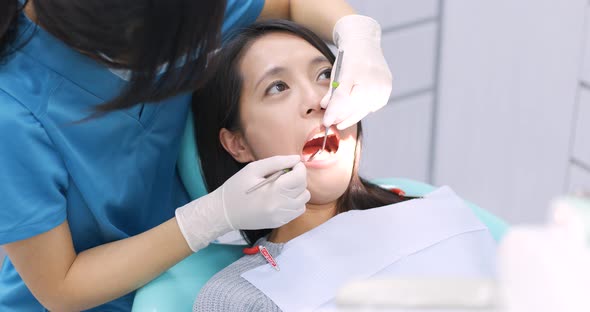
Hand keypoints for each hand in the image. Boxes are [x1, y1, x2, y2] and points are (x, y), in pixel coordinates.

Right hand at [175, 155, 309, 250]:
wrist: (223, 213)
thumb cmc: (236, 187)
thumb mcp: (253, 169)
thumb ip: (276, 162)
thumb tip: (296, 159)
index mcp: (274, 191)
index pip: (300, 177)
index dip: (299, 167)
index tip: (291, 164)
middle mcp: (281, 206)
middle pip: (303, 188)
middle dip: (298, 178)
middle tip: (284, 174)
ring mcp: (281, 217)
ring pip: (303, 200)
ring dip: (297, 191)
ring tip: (283, 186)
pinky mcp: (279, 223)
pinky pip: (297, 210)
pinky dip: (294, 202)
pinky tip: (281, 197)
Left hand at [321, 15, 391, 129]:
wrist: (365, 42)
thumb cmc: (348, 58)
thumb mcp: (337, 74)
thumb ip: (332, 93)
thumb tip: (325, 108)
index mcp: (356, 75)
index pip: (343, 100)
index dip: (334, 113)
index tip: (326, 122)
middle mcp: (372, 81)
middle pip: (355, 108)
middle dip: (342, 117)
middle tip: (333, 123)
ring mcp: (382, 85)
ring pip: (364, 109)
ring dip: (352, 115)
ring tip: (342, 118)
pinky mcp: (387, 88)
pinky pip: (373, 105)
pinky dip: (364, 107)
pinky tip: (356, 106)